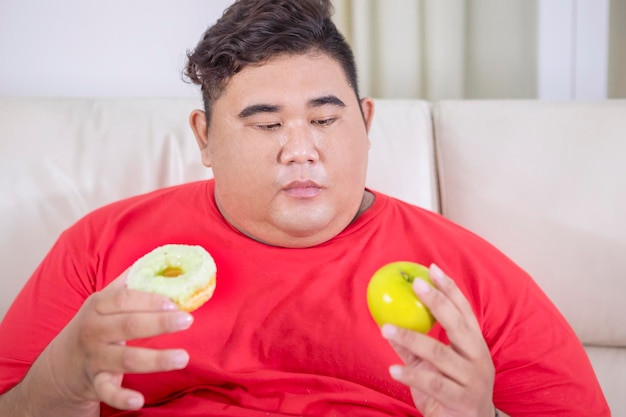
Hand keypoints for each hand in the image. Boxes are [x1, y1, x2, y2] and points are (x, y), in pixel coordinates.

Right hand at [28, 270, 192, 411]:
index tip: (175, 301)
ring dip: (156, 359)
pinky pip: (108, 392)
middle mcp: (93, 330)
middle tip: (187, 320)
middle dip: (159, 323)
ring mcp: (94, 358)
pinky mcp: (95, 383)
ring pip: (125, 359)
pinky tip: (139, 401)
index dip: (150, 299)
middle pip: (128, 325)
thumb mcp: (105, 300)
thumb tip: (162, 258)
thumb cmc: (95, 325)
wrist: (61, 364)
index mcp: (98, 305)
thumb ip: (131, 281)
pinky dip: (122, 397)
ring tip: (183, 357)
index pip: (124, 298)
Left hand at [381, 264, 495, 416]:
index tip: (432, 269)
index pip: (464, 312)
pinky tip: (393, 369)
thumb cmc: (452, 391)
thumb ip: (414, 347)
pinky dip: (411, 375)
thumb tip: (387, 321)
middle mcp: (478, 359)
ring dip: (411, 339)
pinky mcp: (462, 401)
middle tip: (416, 285)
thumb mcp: (434, 366)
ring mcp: (472, 380)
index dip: (450, 289)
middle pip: (458, 325)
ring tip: (386, 329)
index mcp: (474, 345)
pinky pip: (433, 384)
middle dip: (438, 302)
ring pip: (441, 354)